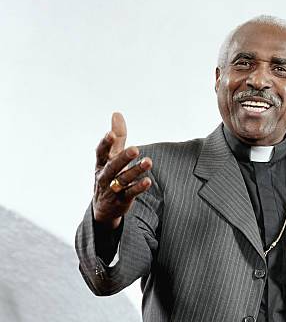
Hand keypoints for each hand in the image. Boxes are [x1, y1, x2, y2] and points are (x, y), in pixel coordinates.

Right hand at [93, 112, 151, 228]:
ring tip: (149, 162)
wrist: (104, 207)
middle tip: (135, 149)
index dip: (105, 143)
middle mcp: (105, 176)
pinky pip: (130, 193)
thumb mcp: (111, 156)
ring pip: (123, 179)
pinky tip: (148, 181)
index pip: (101, 152)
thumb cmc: (109, 175)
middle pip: (113, 166)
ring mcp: (112, 189)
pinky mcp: (121, 200)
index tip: (111, 134)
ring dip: (136, 171)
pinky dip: (138, 187)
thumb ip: (117, 137)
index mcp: (101, 163)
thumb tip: (117, 113)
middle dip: (123, 158)